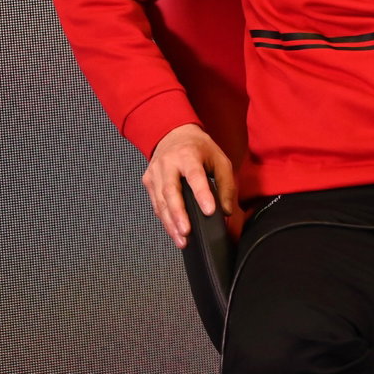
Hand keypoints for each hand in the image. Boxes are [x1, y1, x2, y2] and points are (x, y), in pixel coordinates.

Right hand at [142, 123, 235, 249]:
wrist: (173, 134)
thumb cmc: (199, 149)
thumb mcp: (220, 159)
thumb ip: (226, 184)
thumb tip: (226, 211)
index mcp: (188, 155)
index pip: (195, 177)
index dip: (202, 194)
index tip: (209, 211)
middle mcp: (168, 164)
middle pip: (170, 192)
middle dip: (178, 214)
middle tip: (187, 232)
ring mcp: (155, 173)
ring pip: (160, 202)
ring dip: (170, 223)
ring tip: (181, 239)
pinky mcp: (148, 182)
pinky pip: (156, 204)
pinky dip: (164, 219)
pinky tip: (173, 230)